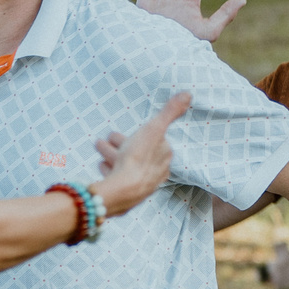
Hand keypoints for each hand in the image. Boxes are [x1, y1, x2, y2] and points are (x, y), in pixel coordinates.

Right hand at [91, 92, 193, 218]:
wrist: (123, 190)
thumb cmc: (139, 158)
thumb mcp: (154, 128)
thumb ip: (170, 112)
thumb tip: (188, 94)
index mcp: (164, 156)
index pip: (152, 140)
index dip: (138, 133)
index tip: (128, 130)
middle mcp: (156, 172)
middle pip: (138, 153)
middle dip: (122, 144)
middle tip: (107, 138)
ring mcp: (141, 185)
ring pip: (126, 165)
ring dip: (113, 154)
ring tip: (100, 147)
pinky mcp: (126, 194)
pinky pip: (118, 178)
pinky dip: (111, 170)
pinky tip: (103, 166)